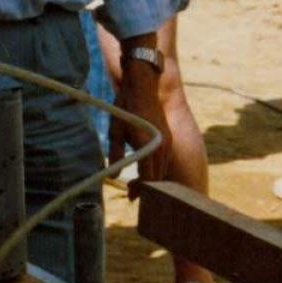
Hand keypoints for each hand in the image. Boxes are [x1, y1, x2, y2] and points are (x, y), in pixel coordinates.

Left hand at [116, 62, 171, 188]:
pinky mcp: (167, 137)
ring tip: (135, 185)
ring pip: (162, 169)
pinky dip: (155, 168)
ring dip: (151, 179)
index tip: (130, 196)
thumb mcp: (115, 132)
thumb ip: (115, 155)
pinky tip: (144, 169)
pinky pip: (163, 160)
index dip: (140, 190)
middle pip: (158, 177)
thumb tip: (113, 175)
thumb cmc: (126, 108)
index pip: (148, 178)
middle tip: (131, 194)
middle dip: (146, 188)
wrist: (142, 86)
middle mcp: (162, 147)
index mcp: (149, 147)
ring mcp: (167, 142)